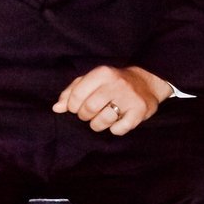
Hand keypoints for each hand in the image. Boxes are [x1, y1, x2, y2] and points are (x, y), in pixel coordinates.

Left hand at [52, 65, 172, 135]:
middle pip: (89, 109)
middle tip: (89, 115)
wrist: (146, 82)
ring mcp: (129, 97)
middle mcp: (116, 84)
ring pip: (103, 121)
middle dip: (84, 116)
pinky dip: (115, 130)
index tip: (76, 108)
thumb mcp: (92, 80)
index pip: (76, 96)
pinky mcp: (140, 111)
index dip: (72, 107)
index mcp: (102, 73)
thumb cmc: (112, 83)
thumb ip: (72, 91)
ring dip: (97, 125)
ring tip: (101, 120)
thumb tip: (57, 108)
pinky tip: (117, 122)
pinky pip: (119, 129)